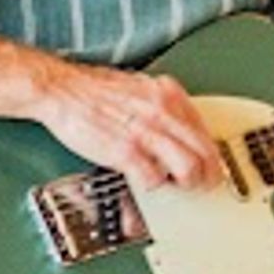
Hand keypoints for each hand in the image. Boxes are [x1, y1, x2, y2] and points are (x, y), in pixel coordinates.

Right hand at [39, 64, 225, 191]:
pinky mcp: (126, 151)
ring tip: (181, 186)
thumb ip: (162, 105)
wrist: (61, 89)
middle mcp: (163, 112)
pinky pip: (153, 178)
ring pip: (189, 168)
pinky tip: (146, 181)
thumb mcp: (140, 86)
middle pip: (205, 151)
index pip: (205, 129)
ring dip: (188, 183)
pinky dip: (153, 185)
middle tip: (205, 183)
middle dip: (210, 173)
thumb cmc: (94, 90)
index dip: (212, 151)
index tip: (212, 162)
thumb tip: (179, 126)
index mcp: (168, 94)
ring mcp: (146, 133)